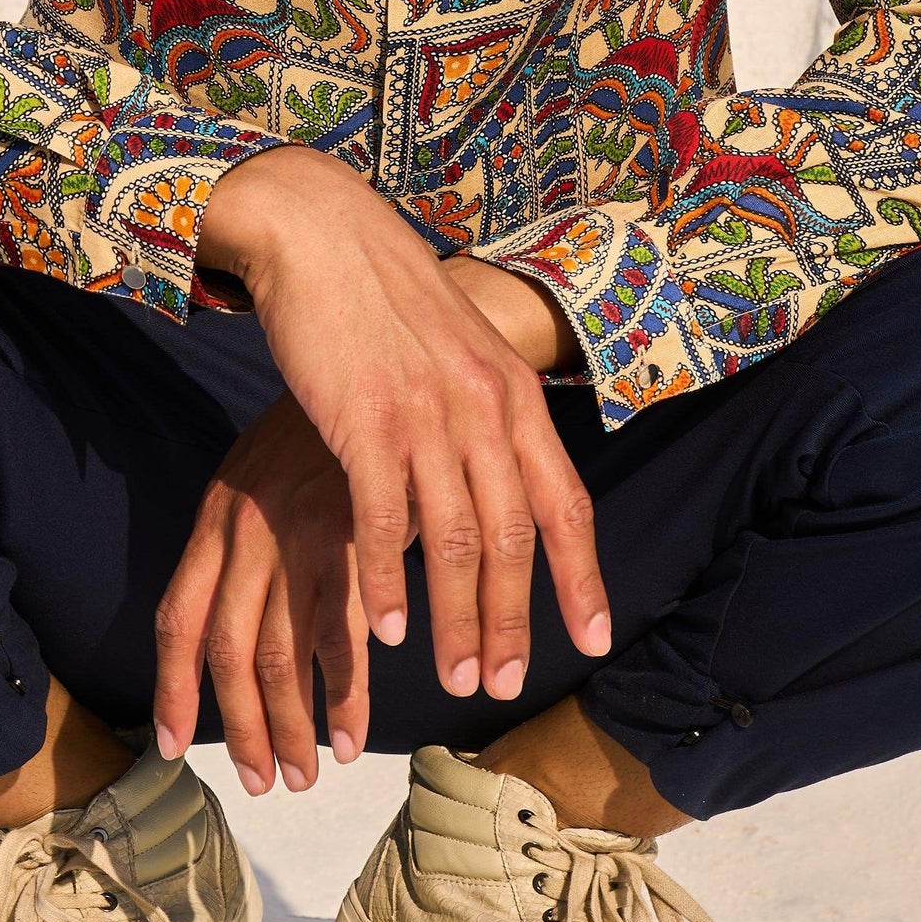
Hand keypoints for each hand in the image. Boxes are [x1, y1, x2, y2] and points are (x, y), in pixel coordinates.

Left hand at [152, 391, 364, 791]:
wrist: (370, 358)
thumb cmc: (318, 431)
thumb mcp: (259, 479)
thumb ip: (244, 545)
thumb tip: (237, 626)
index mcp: (215, 520)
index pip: (177, 620)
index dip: (171, 688)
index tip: (169, 742)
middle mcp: (245, 533)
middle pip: (227, 653)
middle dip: (240, 727)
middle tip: (259, 781)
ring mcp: (295, 536)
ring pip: (281, 654)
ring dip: (291, 725)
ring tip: (304, 773)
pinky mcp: (350, 536)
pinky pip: (343, 633)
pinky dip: (346, 691)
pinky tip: (353, 731)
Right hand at [189, 150, 610, 726]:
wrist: (325, 235)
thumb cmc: (388, 300)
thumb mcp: (463, 352)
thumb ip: (489, 415)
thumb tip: (509, 484)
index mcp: (516, 394)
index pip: (566, 504)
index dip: (582, 579)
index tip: (595, 641)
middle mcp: (485, 408)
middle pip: (514, 539)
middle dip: (514, 621)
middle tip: (503, 685)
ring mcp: (428, 415)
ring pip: (456, 541)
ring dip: (458, 620)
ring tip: (455, 677)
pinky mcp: (366, 421)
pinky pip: (386, 522)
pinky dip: (388, 585)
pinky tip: (383, 632)